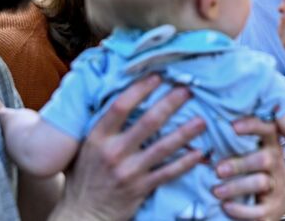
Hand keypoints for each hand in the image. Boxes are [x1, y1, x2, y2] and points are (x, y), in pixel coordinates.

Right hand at [51, 75, 205, 220]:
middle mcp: (114, 152)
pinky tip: (199, 153)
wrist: (82, 214)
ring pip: (163, 147)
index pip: (120, 106)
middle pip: (148, 122)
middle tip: (187, 90)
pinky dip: (185, 162)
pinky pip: (168, 172)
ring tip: (202, 120)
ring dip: (185, 132)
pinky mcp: (140, 188)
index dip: (140, 89)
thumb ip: (102, 125)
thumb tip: (116, 95)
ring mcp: (129, 171)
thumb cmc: (84, 176)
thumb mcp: (85, 147)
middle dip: (170, 104)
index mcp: (98, 137)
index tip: (157, 76)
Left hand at [213, 117, 284, 219]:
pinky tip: (226, 207)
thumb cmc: (254, 168)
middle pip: (264, 159)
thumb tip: (205, 123)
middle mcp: (276, 164)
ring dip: (236, 186)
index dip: (253, 125)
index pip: (267, 129)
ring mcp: (276, 187)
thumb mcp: (252, 151)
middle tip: (217, 170)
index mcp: (270, 145)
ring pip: (261, 183)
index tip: (233, 126)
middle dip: (239, 164)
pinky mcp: (272, 209)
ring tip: (216, 191)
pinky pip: (258, 211)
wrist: (276, 199)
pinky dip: (241, 210)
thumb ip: (237, 140)